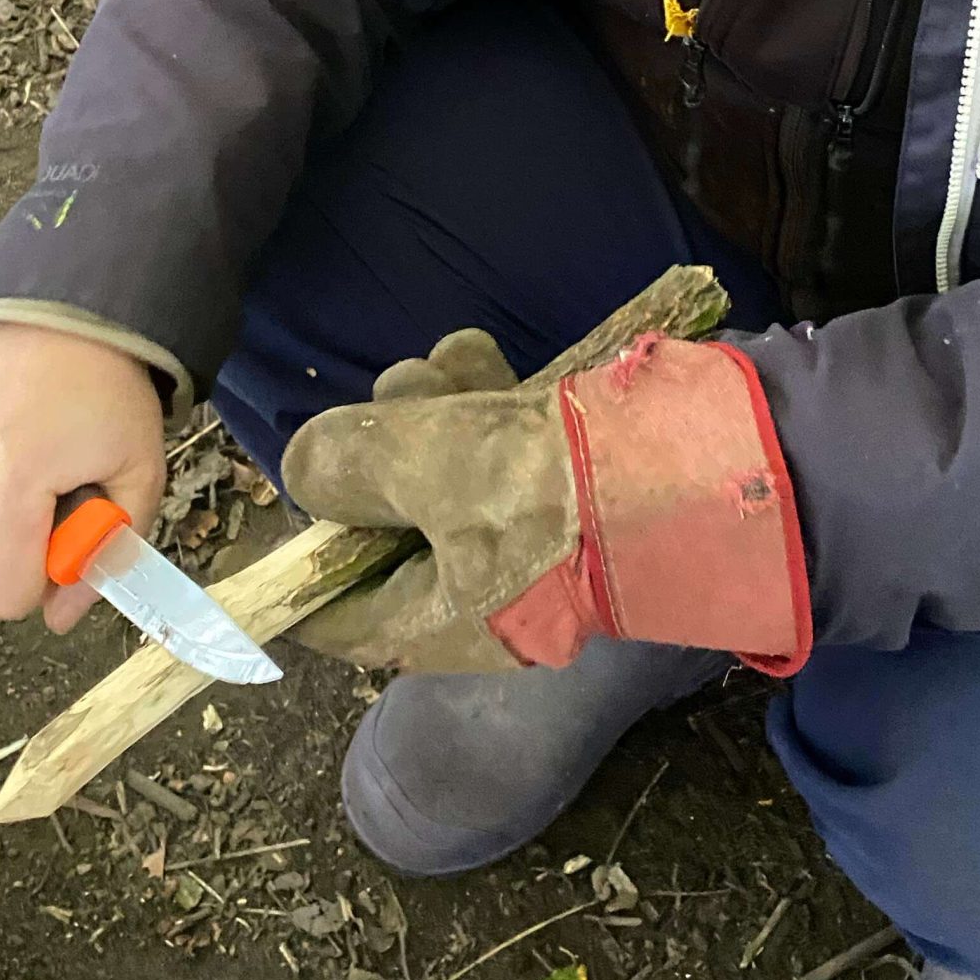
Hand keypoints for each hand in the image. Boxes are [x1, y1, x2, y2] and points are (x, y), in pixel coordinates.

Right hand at [0, 323, 166, 632]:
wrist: (62, 310)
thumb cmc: (108, 393)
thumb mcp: (137, 475)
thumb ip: (107, 558)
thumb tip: (58, 619)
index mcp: (3, 491)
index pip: (3, 598)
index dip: (45, 581)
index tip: (69, 534)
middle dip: (13, 565)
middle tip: (49, 508)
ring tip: (21, 483)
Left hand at [283, 326, 810, 676]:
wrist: (711, 469)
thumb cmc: (561, 489)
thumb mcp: (431, 467)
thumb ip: (352, 465)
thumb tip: (306, 469)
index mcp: (444, 623)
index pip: (343, 617)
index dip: (302, 572)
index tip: (268, 531)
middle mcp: (483, 591)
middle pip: (393, 522)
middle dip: (381, 449)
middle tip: (393, 398)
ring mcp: (528, 534)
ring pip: (443, 466)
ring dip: (433, 405)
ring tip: (450, 366)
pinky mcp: (567, 482)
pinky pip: (496, 442)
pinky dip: (481, 397)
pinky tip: (483, 356)